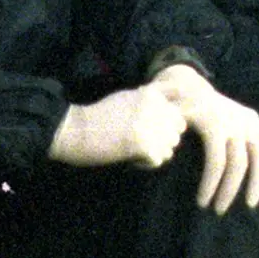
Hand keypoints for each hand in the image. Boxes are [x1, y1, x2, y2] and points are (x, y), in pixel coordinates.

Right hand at [48, 83, 188, 170]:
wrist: (77, 130)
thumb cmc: (101, 115)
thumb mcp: (129, 97)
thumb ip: (154, 97)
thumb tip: (181, 97)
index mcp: (152, 94)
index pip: (178, 114)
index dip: (165, 125)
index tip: (146, 127)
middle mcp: (155, 107)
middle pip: (177, 131)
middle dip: (164, 139)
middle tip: (140, 140)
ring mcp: (150, 126)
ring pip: (170, 148)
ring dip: (155, 152)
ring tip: (133, 148)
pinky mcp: (143, 145)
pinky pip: (157, 161)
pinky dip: (145, 163)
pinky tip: (129, 157)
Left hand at [147, 63, 258, 211]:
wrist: (191, 88)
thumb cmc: (173, 112)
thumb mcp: (166, 120)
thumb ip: (162, 138)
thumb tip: (158, 160)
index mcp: (213, 123)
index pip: (217, 161)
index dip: (211, 185)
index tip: (202, 204)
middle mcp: (235, 122)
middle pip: (239, 163)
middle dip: (230, 190)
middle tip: (219, 211)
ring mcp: (248, 121)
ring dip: (256, 183)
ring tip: (250, 206)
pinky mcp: (255, 122)